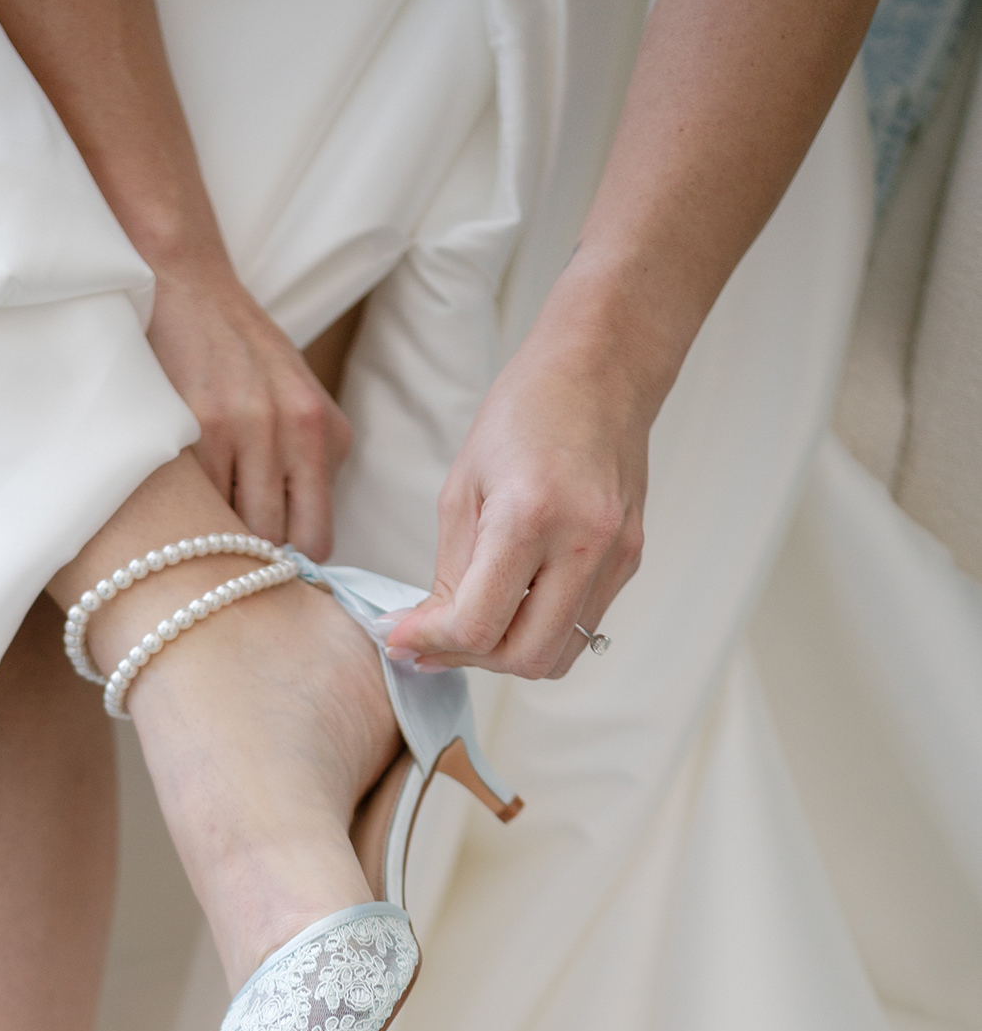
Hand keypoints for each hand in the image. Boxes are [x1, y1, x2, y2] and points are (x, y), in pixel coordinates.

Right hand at [146, 259, 351, 559]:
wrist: (191, 286)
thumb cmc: (242, 356)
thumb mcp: (296, 405)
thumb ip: (305, 467)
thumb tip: (294, 551)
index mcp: (329, 432)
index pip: (319, 538)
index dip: (291, 562)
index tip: (265, 564)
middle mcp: (300, 429)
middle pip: (282, 541)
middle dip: (254, 556)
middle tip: (227, 550)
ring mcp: (251, 425)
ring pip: (241, 528)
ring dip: (220, 535)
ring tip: (203, 521)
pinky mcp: (202, 423)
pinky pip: (202, 500)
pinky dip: (191, 509)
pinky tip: (182, 494)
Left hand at [385, 291, 652, 680]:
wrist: (600, 371)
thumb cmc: (523, 415)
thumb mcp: (462, 490)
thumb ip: (448, 574)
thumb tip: (424, 635)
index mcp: (531, 516)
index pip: (477, 625)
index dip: (430, 643)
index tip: (400, 640)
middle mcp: (583, 543)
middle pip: (525, 658)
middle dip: (471, 659)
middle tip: (435, 640)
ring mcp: (615, 556)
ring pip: (558, 656)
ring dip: (508, 654)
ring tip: (475, 622)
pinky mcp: (630, 560)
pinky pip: (581, 627)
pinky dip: (539, 630)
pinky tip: (512, 601)